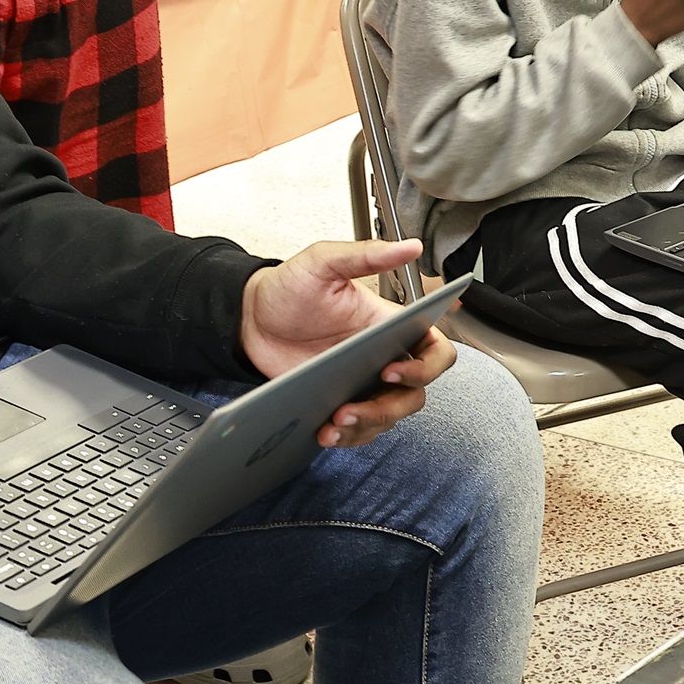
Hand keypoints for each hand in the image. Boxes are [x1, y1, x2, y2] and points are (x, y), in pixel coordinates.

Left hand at [239, 242, 456, 445]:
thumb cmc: (289, 289)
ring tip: (335, 422)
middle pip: (415, 394)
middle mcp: (383, 357)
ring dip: (368, 425)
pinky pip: (360, 431)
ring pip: (389, 417)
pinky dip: (348, 437)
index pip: (435, 350)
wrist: (248, 320)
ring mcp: (363, 384)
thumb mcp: (323, 261)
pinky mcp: (340, 403)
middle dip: (389, 407)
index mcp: (389, 325)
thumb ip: (366, 255)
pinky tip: (325, 432)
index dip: (426, 367)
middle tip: (353, 407)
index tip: (390, 369)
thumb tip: (410, 246)